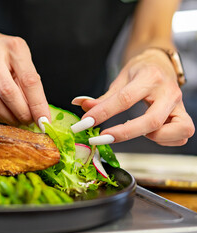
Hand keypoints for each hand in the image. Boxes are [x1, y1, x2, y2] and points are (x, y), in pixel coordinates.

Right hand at [0, 20, 49, 125]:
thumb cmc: (0, 51)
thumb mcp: (18, 57)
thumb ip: (27, 80)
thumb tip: (38, 111)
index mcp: (13, 46)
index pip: (29, 80)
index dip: (38, 104)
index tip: (44, 121)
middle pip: (8, 93)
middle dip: (22, 113)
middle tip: (29, 122)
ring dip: (8, 117)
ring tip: (17, 120)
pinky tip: (3, 116)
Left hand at [73, 48, 194, 145]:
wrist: (160, 61)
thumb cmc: (140, 70)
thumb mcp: (121, 78)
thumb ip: (103, 97)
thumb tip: (80, 105)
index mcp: (149, 78)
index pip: (125, 99)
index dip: (104, 113)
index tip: (86, 122)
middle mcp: (168, 92)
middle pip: (152, 121)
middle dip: (125, 133)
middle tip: (102, 138)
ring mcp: (179, 104)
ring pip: (178, 130)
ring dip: (155, 137)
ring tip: (139, 132)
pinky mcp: (183, 114)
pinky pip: (181, 136)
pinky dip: (165, 140)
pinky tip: (151, 133)